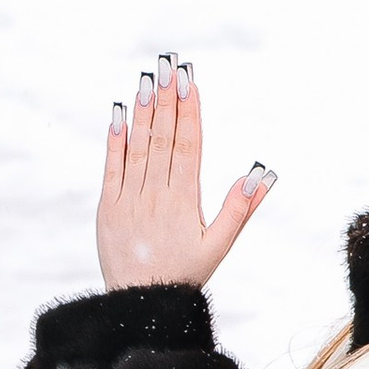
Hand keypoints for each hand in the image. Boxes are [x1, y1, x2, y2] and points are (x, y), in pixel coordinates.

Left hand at [96, 56, 273, 290]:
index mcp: (185, 202)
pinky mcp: (107, 206)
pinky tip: (120, 112)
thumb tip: (261, 174)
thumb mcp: (219, 246)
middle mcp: (156, 195)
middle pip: (164, 138)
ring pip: (138, 146)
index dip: (190, 111)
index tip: (191, 80)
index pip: (189, 146)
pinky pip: (112, 166)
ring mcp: (129, 199)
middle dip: (169, 99)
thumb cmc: (184, 274)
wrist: (140, 303)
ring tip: (149, 79)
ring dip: (144, 111)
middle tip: (170, 65)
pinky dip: (115, 138)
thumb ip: (240, 209)